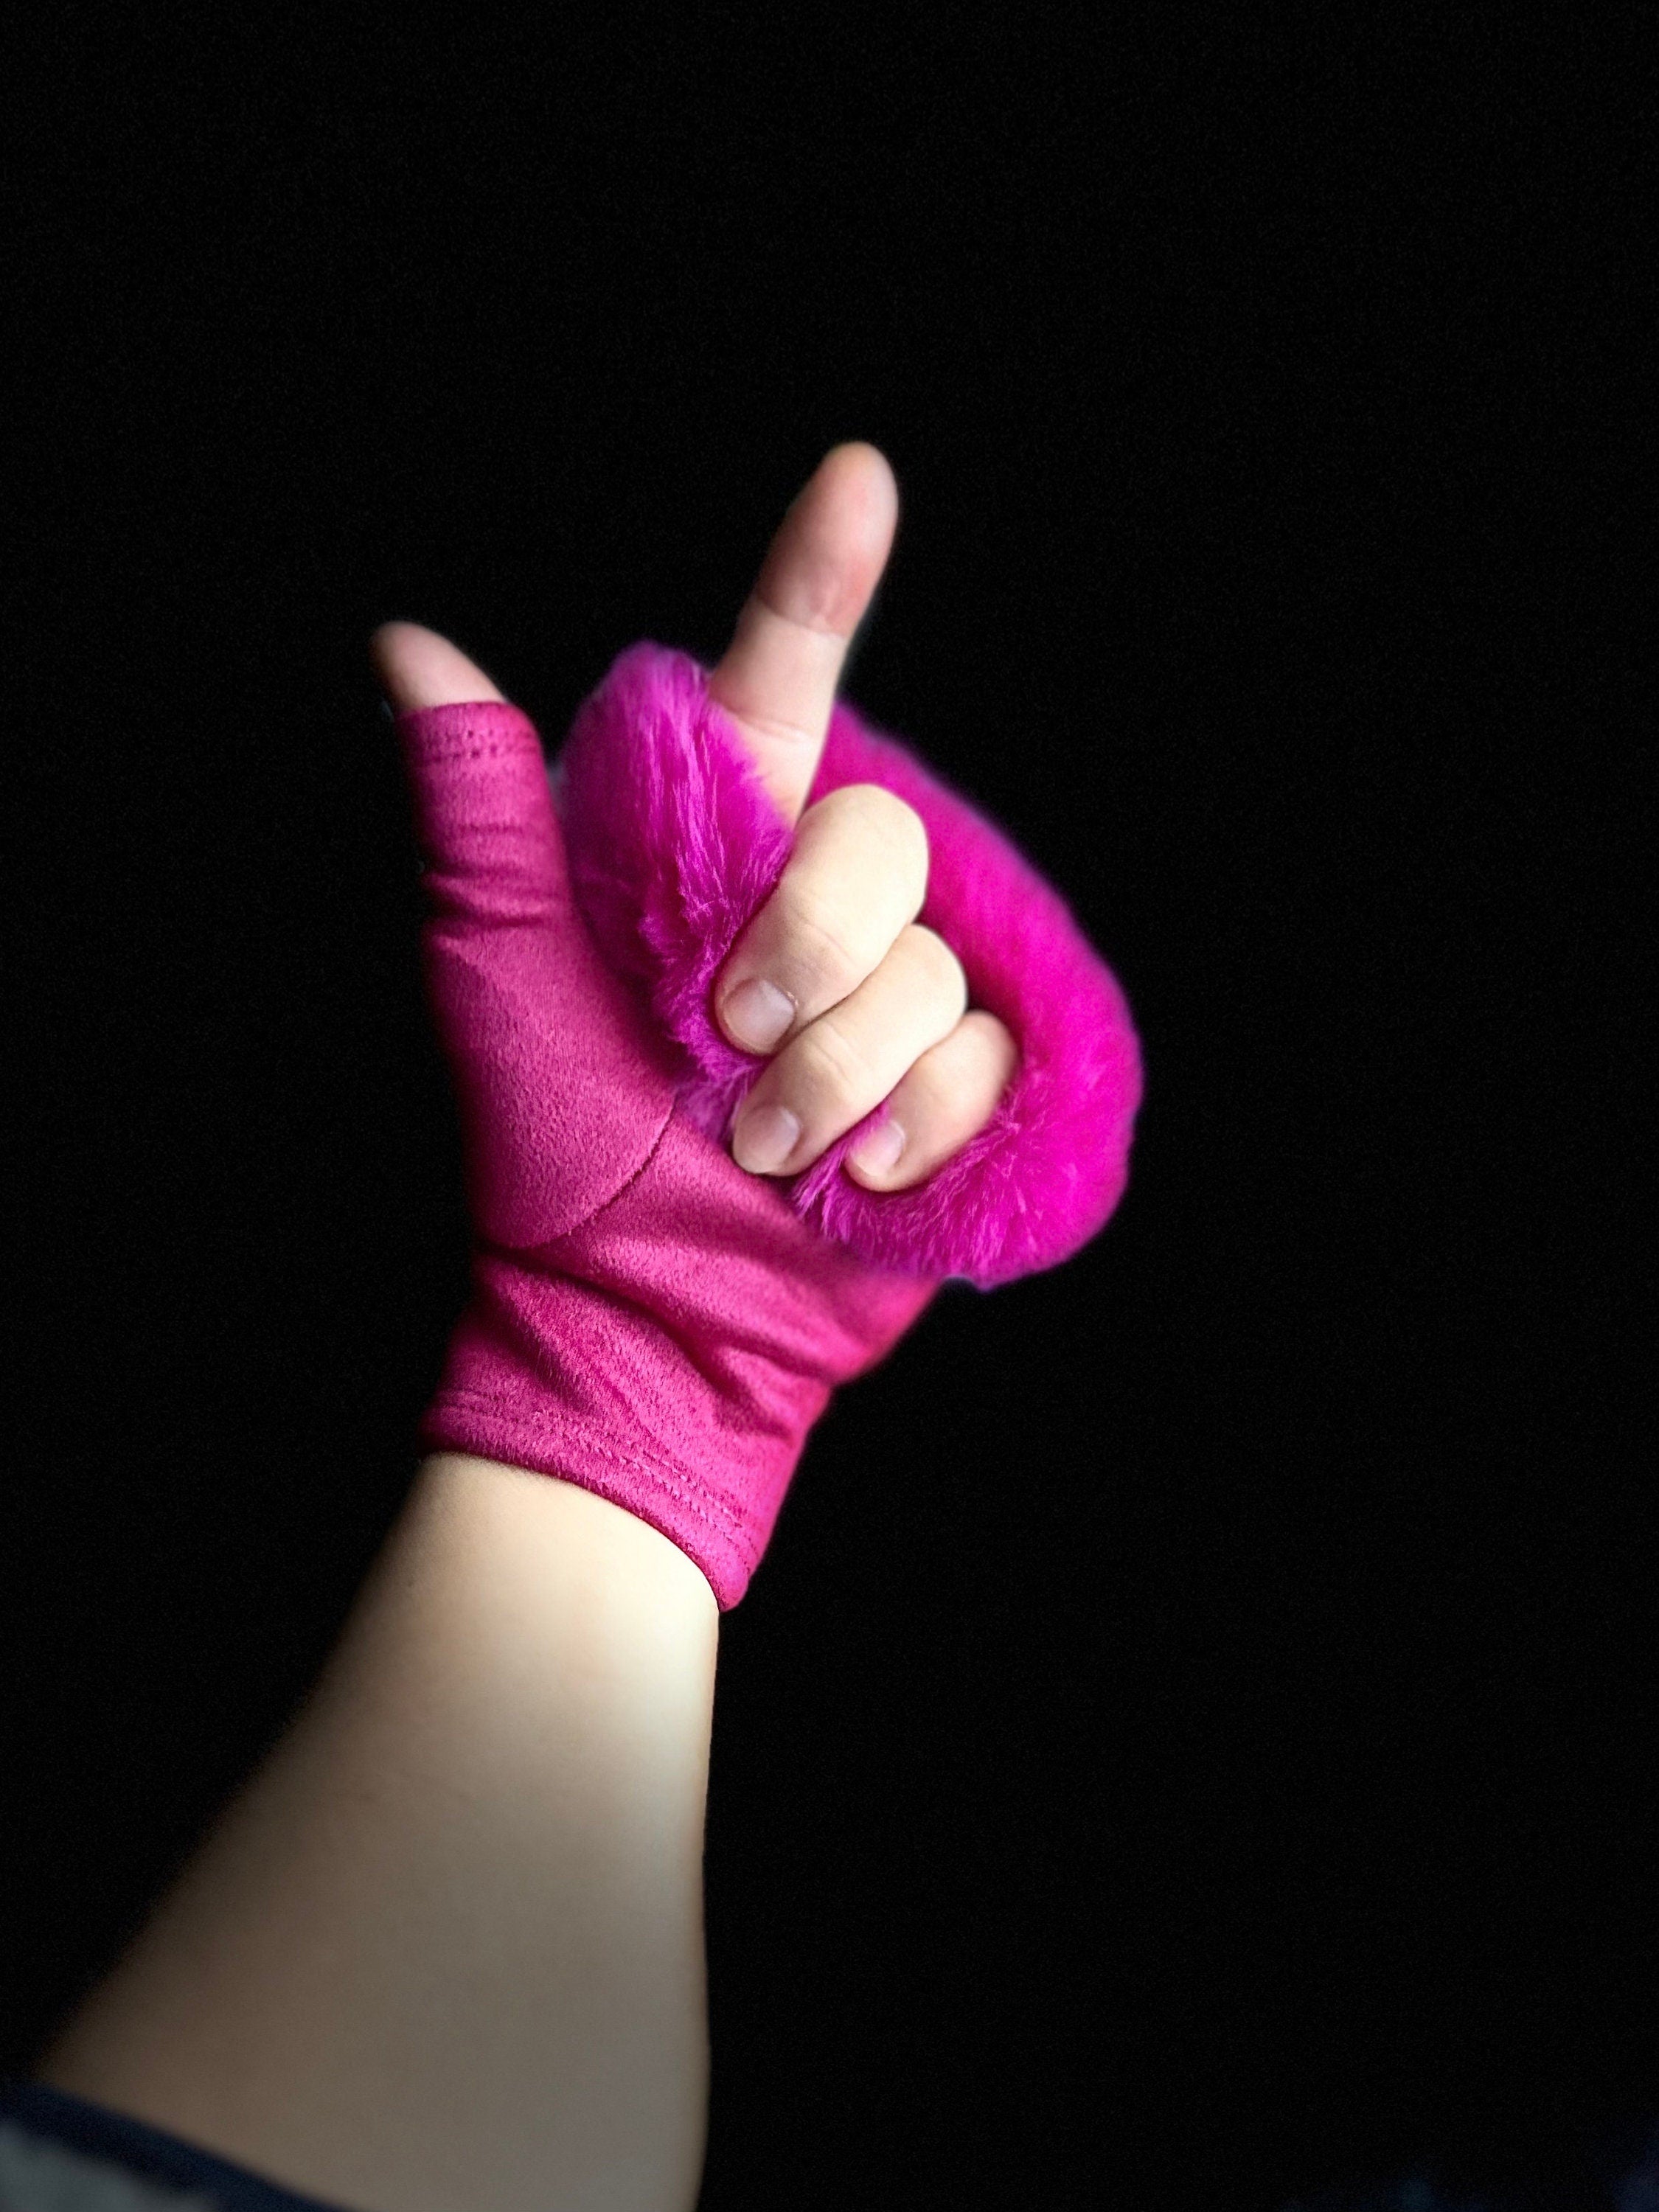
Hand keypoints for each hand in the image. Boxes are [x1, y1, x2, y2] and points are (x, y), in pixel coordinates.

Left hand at [372, 442, 1016, 1192]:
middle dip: (802, 952)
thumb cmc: (553, 1146)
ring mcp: (890, 994)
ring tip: (762, 1143)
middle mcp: (809, 907)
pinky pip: (986, 1050)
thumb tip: (404, 642)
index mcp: (708, 855)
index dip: (819, 583)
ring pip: (932, 963)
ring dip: (840, 1071)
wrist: (641, 1314)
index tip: (858, 476)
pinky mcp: (953, 1083)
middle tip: (718, 1045)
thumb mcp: (496, 972)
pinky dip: (918, 1119)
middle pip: (874, 840)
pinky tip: (860, 1175)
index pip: (779, 690)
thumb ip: (479, 812)